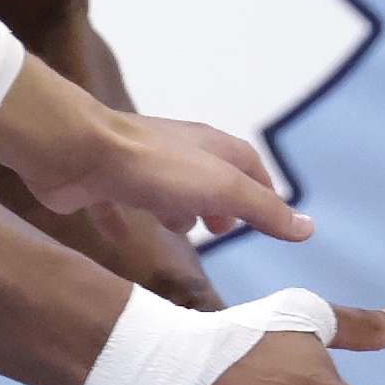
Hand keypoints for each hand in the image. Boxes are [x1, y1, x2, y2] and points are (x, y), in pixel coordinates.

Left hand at [0, 64, 309, 242]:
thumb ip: (262, 209)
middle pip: (204, 176)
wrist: (75, 151)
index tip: (269, 218)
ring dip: (173, 208)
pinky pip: (111, 203)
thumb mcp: (221, 189)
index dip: (261, 190)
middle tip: (220, 231)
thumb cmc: (153, 167)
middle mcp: (172, 151)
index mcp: (207, 146)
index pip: (246, 164)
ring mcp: (133, 165)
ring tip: (177, 230)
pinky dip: (118, 219)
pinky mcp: (98, 182)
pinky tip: (120, 238)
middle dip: (217, 202)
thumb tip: (308, 227)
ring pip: (161, 188)